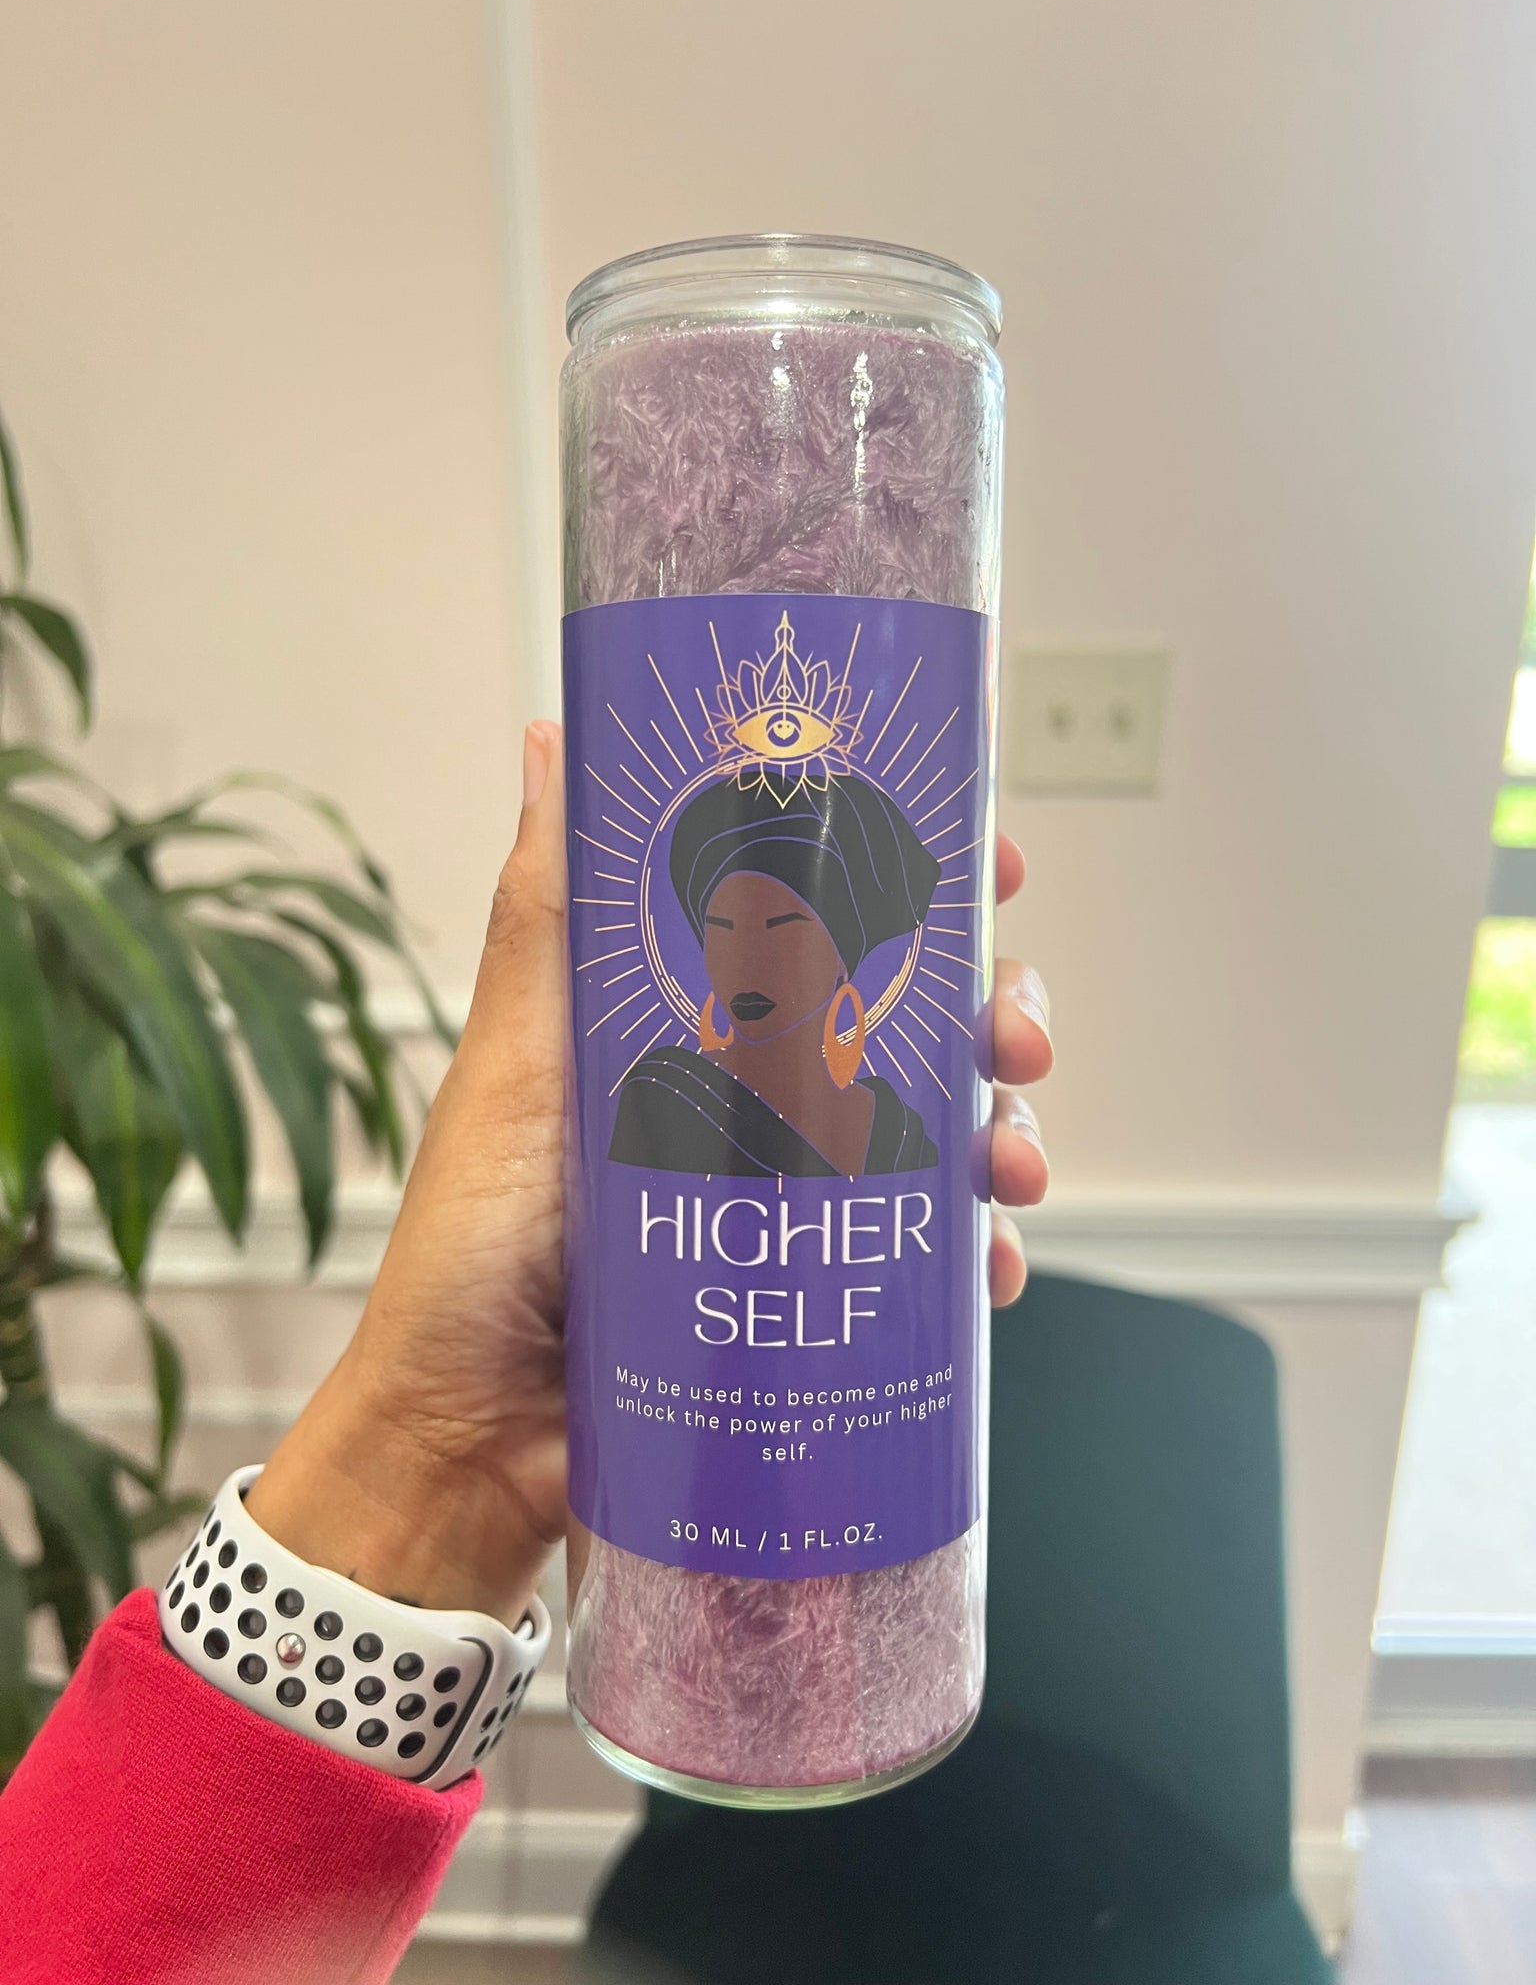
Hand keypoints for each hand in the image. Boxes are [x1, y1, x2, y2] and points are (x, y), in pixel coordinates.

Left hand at [248, 723, 1052, 1619]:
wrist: (465, 1448)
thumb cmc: (470, 1250)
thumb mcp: (515, 1067)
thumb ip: (550, 917)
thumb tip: (554, 738)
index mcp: (690, 1024)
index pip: (823, 920)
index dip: (916, 878)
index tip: (989, 855)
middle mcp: (751, 1100)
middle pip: (906, 1025)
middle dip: (987, 1014)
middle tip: (1011, 1037)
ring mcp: (788, 1205)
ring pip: (935, 1138)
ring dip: (1001, 1135)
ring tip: (1009, 1165)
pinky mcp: (810, 1300)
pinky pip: (922, 1270)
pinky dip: (974, 1261)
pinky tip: (989, 1275)